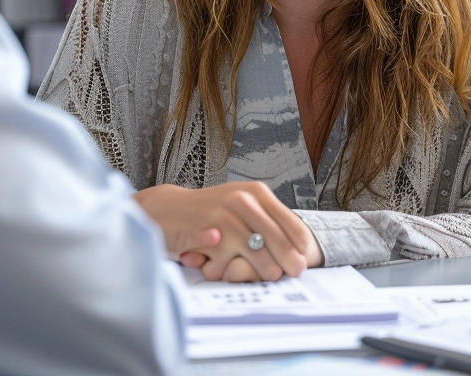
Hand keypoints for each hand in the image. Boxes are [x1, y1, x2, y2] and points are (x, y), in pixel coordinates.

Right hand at [134, 182, 322, 281]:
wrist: (168, 208)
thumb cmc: (211, 213)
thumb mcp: (243, 208)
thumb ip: (268, 222)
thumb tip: (299, 251)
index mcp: (256, 193)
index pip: (291, 224)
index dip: (299, 247)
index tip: (302, 263)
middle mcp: (242, 200)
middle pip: (276, 240)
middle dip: (285, 262)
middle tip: (289, 275)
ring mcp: (223, 215)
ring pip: (255, 252)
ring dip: (260, 269)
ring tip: (263, 276)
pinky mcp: (204, 231)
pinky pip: (224, 261)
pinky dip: (226, 270)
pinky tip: (224, 270)